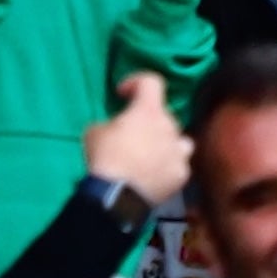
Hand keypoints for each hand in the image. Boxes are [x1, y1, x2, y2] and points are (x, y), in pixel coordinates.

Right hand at [81, 67, 193, 206]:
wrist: (118, 196)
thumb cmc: (105, 158)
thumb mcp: (94, 132)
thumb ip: (109, 124)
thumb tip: (114, 129)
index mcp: (148, 111)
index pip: (151, 82)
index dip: (136, 82)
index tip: (123, 94)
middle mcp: (170, 126)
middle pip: (163, 116)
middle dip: (147, 122)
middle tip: (130, 136)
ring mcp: (179, 151)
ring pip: (179, 140)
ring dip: (167, 143)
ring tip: (151, 155)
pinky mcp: (182, 174)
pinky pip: (178, 165)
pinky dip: (167, 168)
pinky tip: (154, 177)